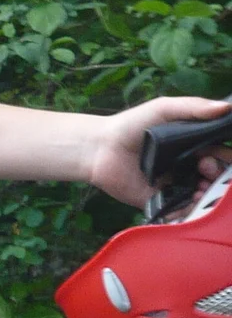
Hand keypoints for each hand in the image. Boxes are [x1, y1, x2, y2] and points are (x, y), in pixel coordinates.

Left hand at [88, 97, 231, 206]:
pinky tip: (192, 200)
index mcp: (192, 146)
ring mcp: (175, 185)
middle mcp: (187, 166)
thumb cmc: (131, 125)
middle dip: (220, 176)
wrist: (99, 148)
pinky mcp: (161, 201)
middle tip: (206, 169)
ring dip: (210, 194)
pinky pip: (183, 210)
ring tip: (202, 187)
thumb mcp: (163, 110)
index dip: (226, 157)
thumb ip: (193, 108)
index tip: (225, 157)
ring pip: (203, 195)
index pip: (220, 154)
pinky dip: (192, 209)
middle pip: (216, 176)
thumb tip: (227, 107)